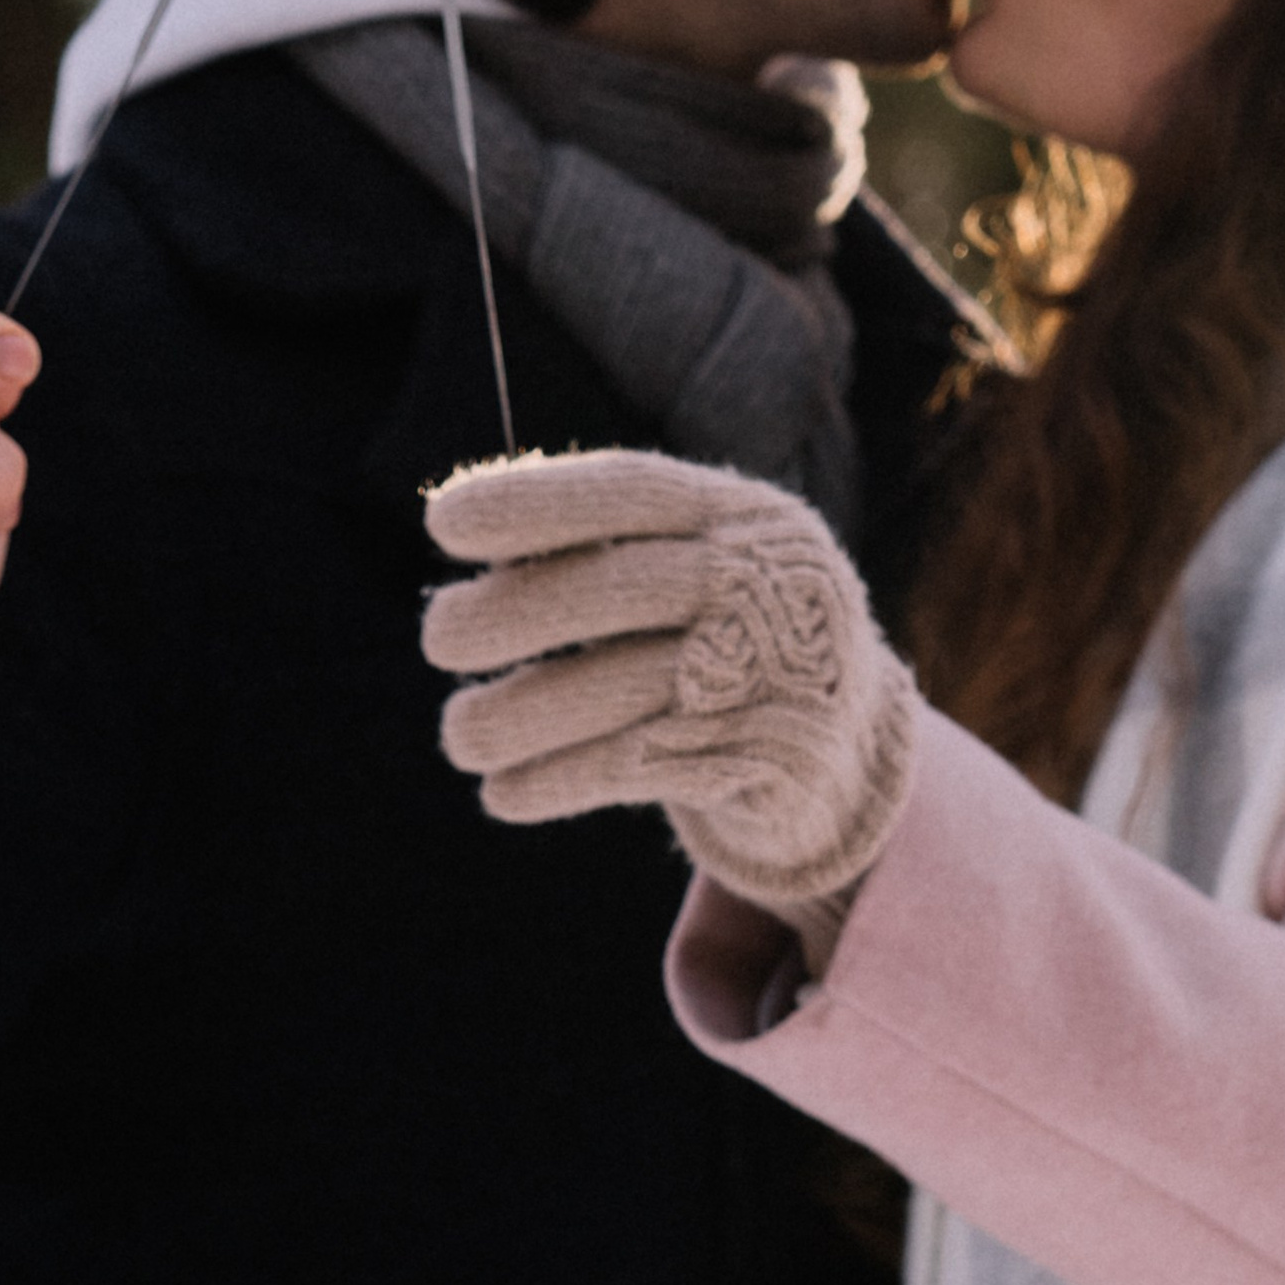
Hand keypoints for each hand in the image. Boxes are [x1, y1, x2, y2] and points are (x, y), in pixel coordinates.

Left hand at [423, 447, 916, 913]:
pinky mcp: (766, 758)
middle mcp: (768, 583)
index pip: (629, 491)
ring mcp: (774, 671)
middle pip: (611, 588)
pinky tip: (504, 793)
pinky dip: (552, 781)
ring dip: (512, 717)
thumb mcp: (694, 575)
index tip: (441, 523)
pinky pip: (630, 766)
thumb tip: (465, 577)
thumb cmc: (730, 641)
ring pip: (610, 689)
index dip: (532, 501)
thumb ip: (604, 560)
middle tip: (438, 637)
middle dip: (505, 614)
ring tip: (462, 734)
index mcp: (745, 517)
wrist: (846, 753)